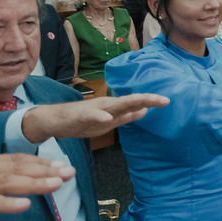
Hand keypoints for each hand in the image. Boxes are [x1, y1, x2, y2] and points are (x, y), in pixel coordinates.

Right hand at [0, 154, 75, 220]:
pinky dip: (5, 204)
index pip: (13, 159)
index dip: (40, 161)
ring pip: (4, 181)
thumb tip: (5, 187)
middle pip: (15, 167)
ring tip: (57, 185)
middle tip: (71, 172)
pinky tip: (24, 206)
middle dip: (45, 169)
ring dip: (32, 183)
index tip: (63, 164)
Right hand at [20, 93, 169, 142]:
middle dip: (147, 99)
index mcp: (114, 108)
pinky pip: (91, 116)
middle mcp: (107, 105)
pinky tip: (107, 118)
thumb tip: (145, 111)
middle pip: (130, 101)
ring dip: (129, 103)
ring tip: (145, 103)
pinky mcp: (80, 116)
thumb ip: (126, 116)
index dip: (151, 102)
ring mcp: (94, 109)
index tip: (167, 101)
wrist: (54, 121)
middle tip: (165, 100)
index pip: (136, 104)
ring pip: (114, 105)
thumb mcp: (108, 121)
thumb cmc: (81, 120)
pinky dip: (100, 116)